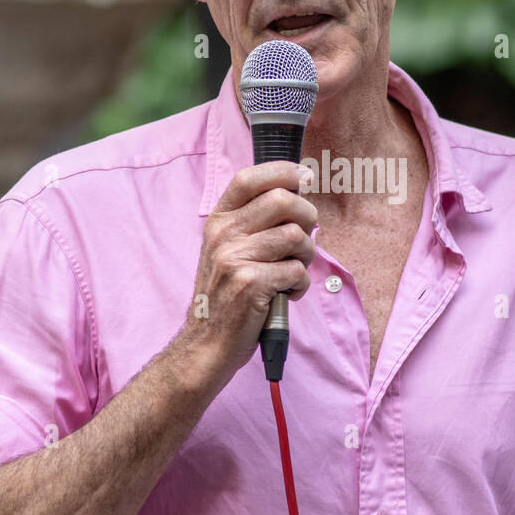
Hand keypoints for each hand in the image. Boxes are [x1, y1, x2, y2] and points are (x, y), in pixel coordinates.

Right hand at [176, 160, 317, 387]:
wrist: (206, 342)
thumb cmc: (226, 295)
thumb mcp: (227, 250)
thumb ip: (253, 222)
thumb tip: (298, 192)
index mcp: (218, 221)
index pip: (248, 178)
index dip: (282, 171)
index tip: (304, 177)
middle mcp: (223, 235)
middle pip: (282, 201)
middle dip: (307, 217)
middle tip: (306, 237)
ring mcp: (235, 258)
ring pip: (296, 236)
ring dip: (306, 256)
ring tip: (292, 272)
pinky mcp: (251, 284)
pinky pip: (297, 270)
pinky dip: (300, 284)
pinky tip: (286, 293)